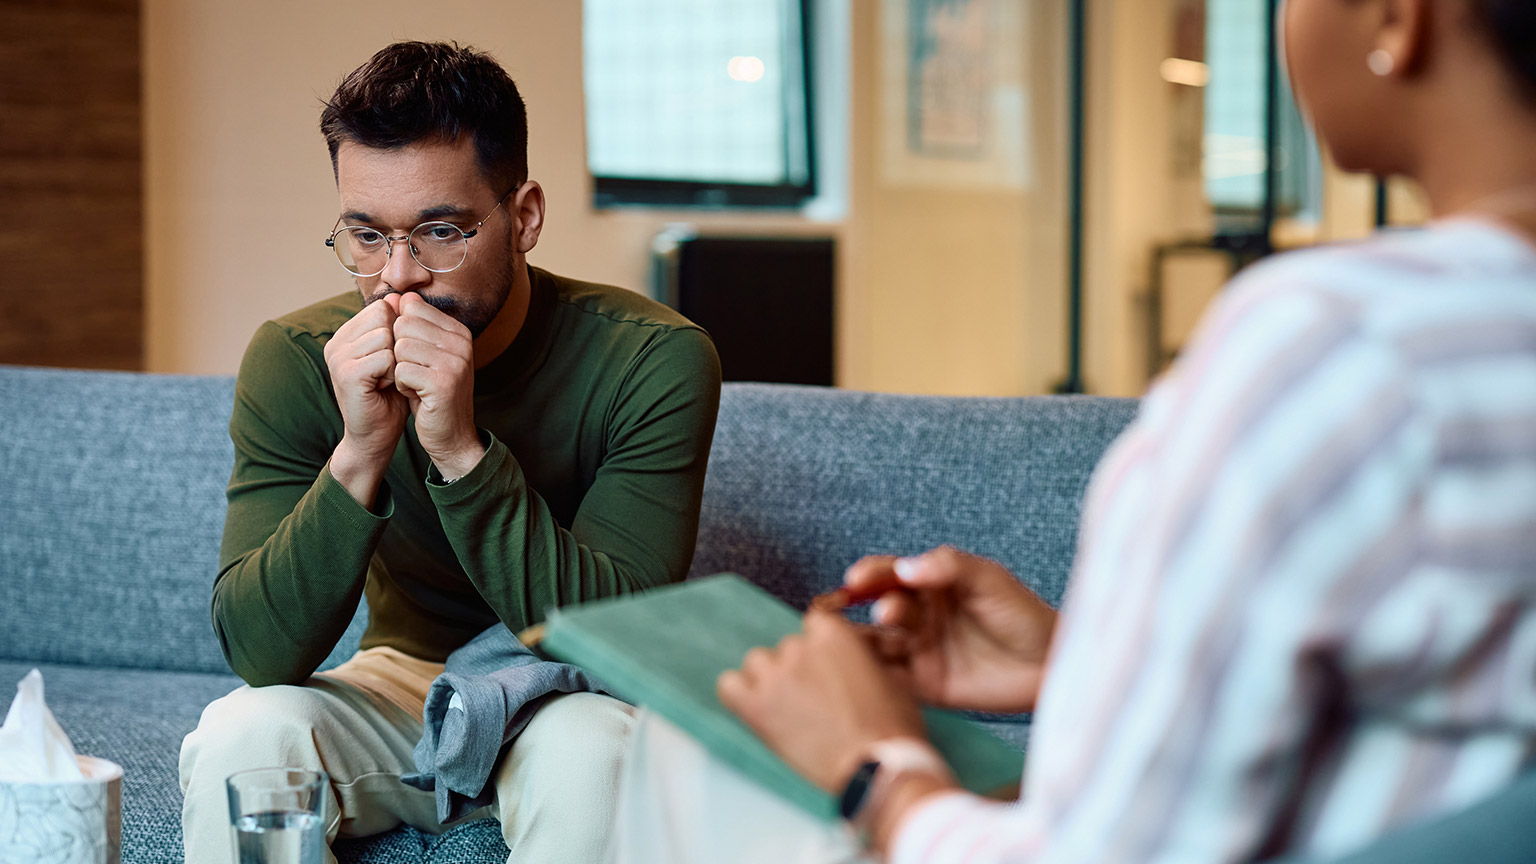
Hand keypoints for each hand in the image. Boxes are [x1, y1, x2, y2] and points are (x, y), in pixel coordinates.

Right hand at [324, 294, 409, 503]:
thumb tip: (403, 296)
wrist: (376, 436)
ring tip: (388, 380)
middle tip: (391, 371)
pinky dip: (394, 373)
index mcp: (345, 335)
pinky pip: (385, 357)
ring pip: (386, 336)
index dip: (397, 332)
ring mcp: (337, 358)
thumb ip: (396, 327)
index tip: (393, 358)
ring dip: (397, 361)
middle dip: (398, 345)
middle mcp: (336, 343)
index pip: (381, 308)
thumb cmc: (389, 397)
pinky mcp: (347, 374)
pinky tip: (386, 388)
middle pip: (383, 318)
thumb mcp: (395, 356)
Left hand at [391, 292, 484, 479]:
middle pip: (403, 326)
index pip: (411, 309)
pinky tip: (417, 396)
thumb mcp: (425, 354)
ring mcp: (455, 362)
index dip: (402, 335)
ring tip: (417, 384)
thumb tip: (398, 296)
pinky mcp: (443, 382)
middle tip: (416, 373)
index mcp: (459, 331)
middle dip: (399, 353)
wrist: (451, 435)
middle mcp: (461, 342)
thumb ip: (413, 326)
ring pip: (399, 348)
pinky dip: (401, 386)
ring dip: (399, 370)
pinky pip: (400, 370)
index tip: (417, 357)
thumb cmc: (432, 393)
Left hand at [717, 609, 926, 793]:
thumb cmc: (892, 727)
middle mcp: (800, 647)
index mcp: (833, 633)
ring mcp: (776, 675)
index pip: (814, 625)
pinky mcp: (756, 705)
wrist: (880, 766)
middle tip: (814, 701)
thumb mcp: (888, 675)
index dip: (821, 651)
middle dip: (798, 670)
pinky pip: (728, 686)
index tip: (827, 672)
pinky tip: (757, 712)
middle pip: (786, 647)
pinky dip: (739, 696)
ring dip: (770, 681)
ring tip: (788, 710)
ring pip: (757, 662)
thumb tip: (849, 657)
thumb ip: (859, 656)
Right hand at [850, 546, 1056, 713]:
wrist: (1050, 665)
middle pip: (878, 608)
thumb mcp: (989, 579)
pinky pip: (890, 680)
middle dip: (870, 607)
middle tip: (879, 611)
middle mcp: (919, 617)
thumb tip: (904, 568)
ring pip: (877, 644)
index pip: (889, 575)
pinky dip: (873, 677)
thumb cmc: (1023, 614)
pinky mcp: (924, 686)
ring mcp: (919, 651)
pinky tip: (864, 674)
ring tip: (860, 643)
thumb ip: (948, 567)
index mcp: (930, 585)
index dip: (870, 575)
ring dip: (863, 642)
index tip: (857, 579)